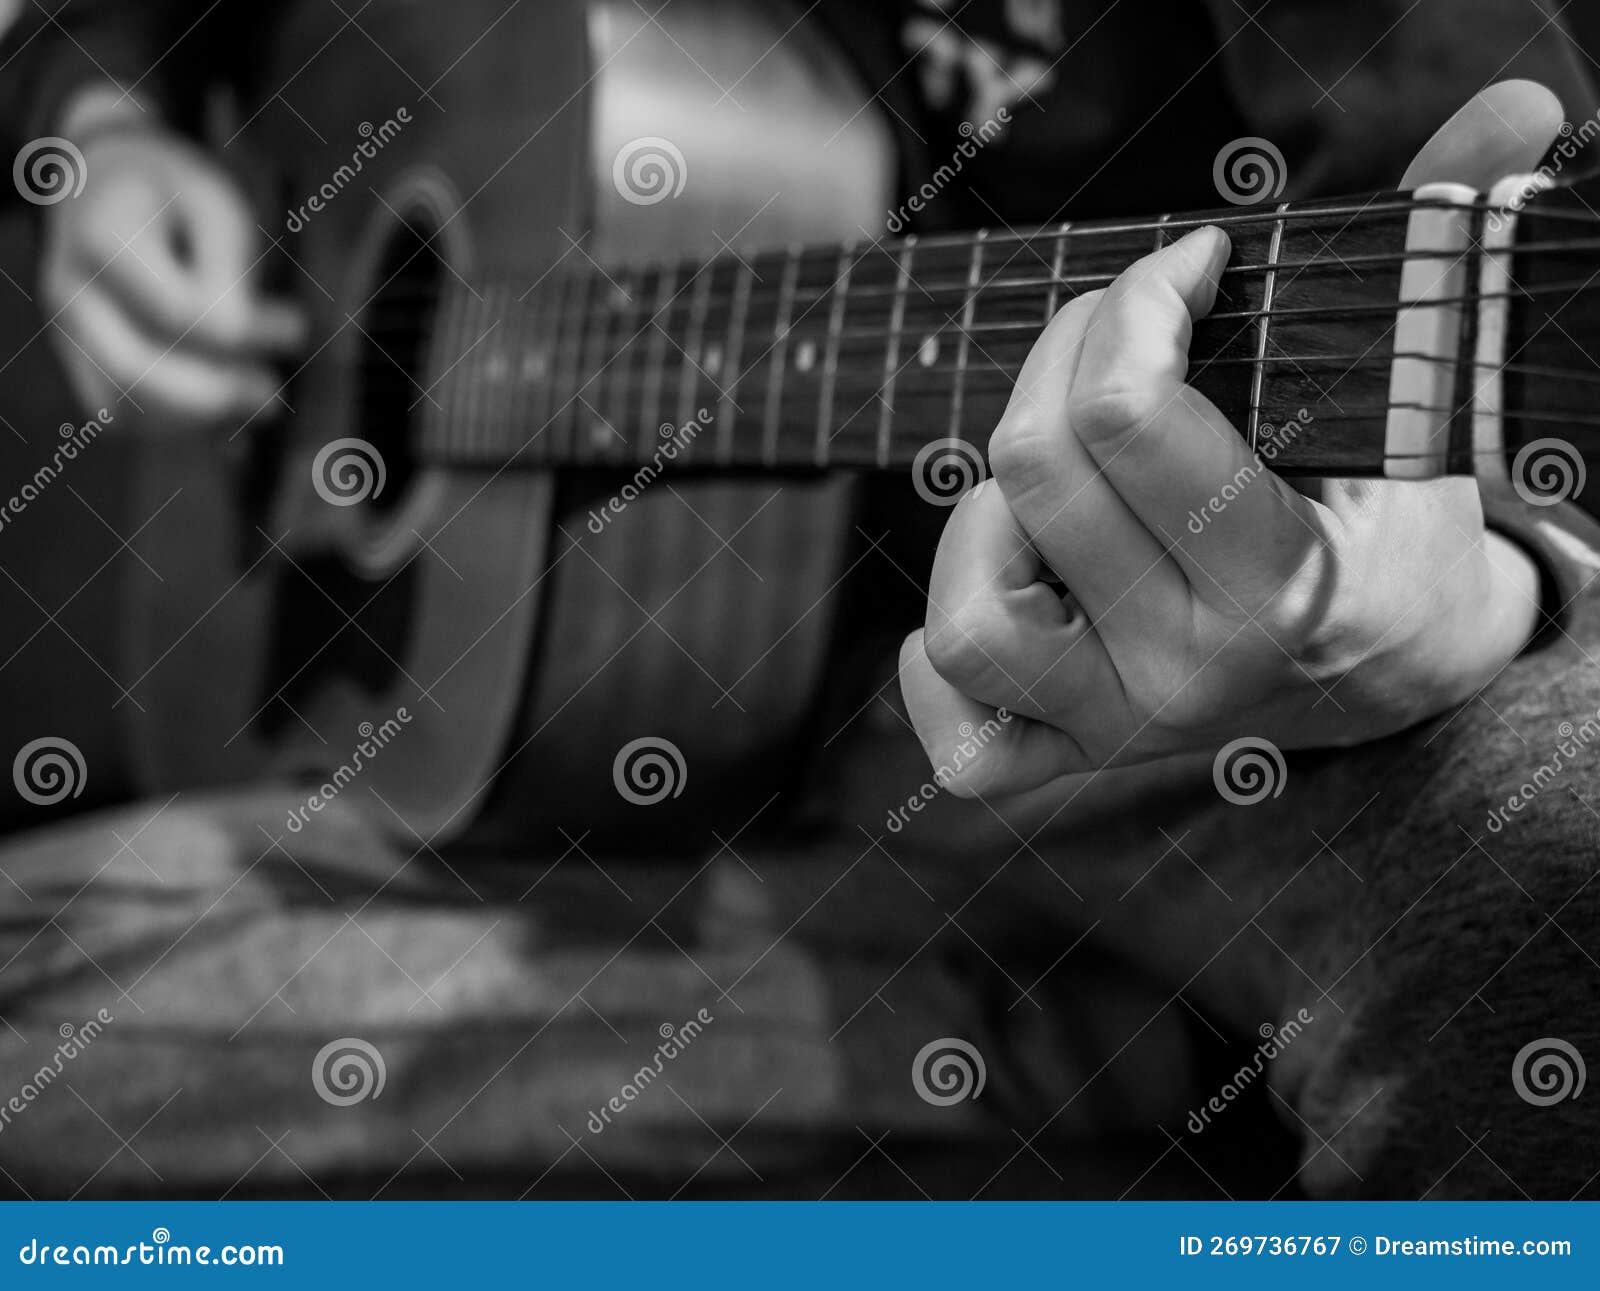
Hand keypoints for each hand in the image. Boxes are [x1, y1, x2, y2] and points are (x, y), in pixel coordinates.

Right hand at [40, 101, 306, 427]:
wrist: (104, 186)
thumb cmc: (174, 194)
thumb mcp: (215, 205)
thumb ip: (229, 271)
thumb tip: (241, 343)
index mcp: (103, 238)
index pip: (177, 313)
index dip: (246, 334)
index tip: (296, 325)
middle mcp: (72, 292)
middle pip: (134, 371)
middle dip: (216, 394)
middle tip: (273, 392)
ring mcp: (69, 333)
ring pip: (122, 409)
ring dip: (199, 421)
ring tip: (259, 404)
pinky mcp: (81, 362)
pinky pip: (122, 417)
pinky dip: (178, 429)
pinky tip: (229, 418)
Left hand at [899, 80, 1559, 798]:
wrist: (1402, 663)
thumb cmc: (1395, 516)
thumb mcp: (1426, 395)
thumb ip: (1439, 256)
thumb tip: (1514, 106)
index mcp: (1283, 584)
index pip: (1123, 415)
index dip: (1137, 297)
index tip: (1191, 266)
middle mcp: (1189, 668)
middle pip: (1029, 475)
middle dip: (1064, 353)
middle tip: (1122, 332)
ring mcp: (1123, 723)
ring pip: (971, 616)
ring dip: (985, 510)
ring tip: (1059, 471)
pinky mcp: (1075, 750)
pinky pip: (967, 745)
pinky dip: (942, 665)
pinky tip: (1000, 581)